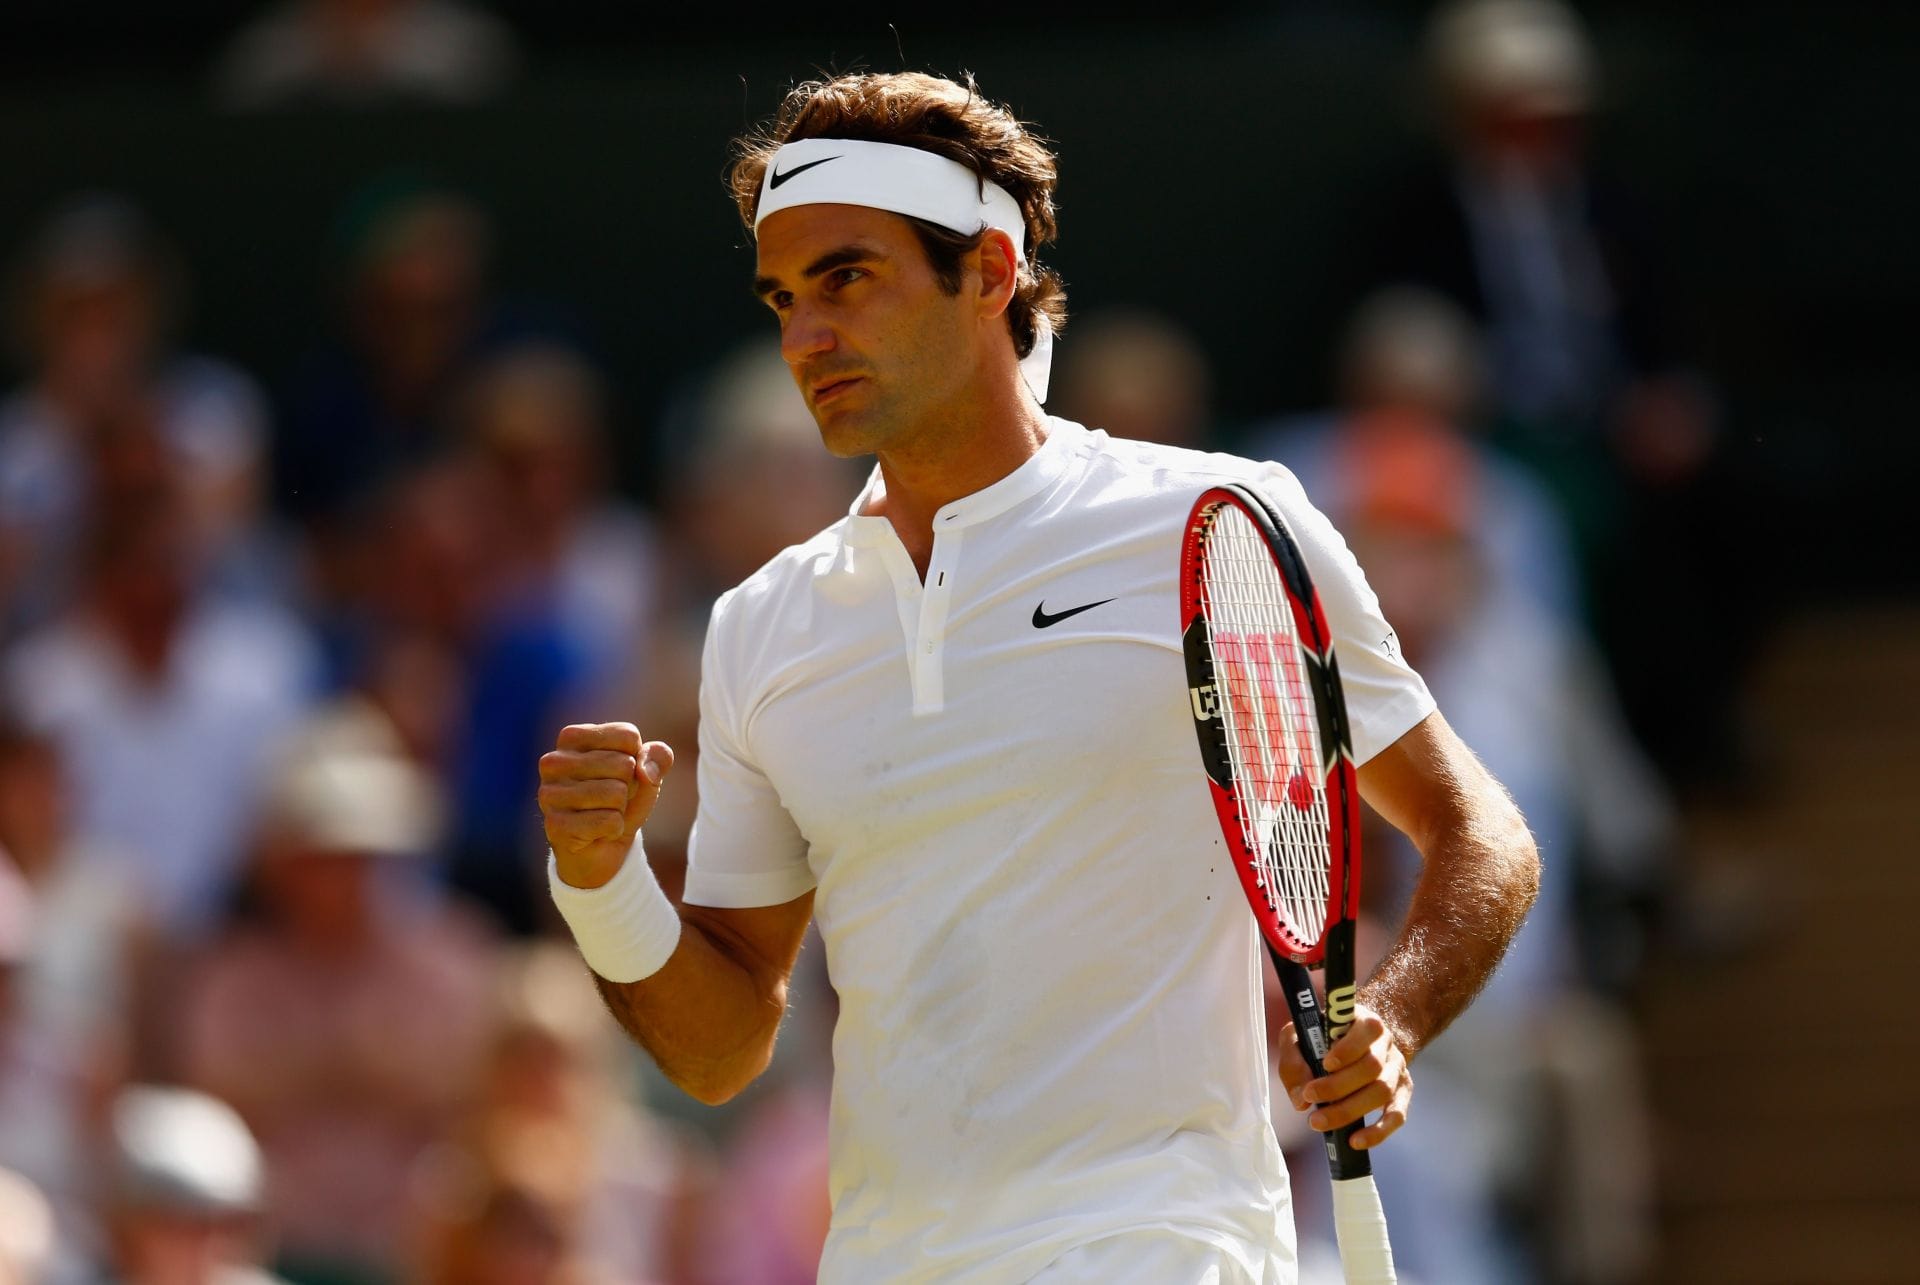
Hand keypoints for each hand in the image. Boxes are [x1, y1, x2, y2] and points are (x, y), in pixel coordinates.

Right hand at [538, 722, 674, 888]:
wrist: (600, 849)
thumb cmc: (620, 801)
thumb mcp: (647, 773)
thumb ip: (659, 757)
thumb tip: (645, 771)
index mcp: (572, 737)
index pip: (627, 735)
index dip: (636, 760)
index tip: (618, 775)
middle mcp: (553, 761)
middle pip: (623, 764)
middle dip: (628, 787)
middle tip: (610, 800)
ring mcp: (549, 794)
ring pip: (616, 793)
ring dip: (620, 810)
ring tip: (602, 814)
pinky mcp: (555, 825)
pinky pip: (609, 821)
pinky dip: (614, 829)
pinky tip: (597, 832)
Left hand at [1276, 1003, 1411, 1149]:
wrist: (1360, 1041)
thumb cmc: (1322, 1038)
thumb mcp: (1300, 1035)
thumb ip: (1293, 1059)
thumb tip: (1301, 1099)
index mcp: (1364, 1020)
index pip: (1367, 1029)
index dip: (1348, 1048)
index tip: (1325, 1064)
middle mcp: (1386, 1043)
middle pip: (1372, 1066)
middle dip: (1338, 1086)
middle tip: (1309, 1098)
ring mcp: (1397, 1068)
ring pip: (1382, 1091)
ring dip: (1349, 1110)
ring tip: (1318, 1122)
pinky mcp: (1402, 1093)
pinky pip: (1397, 1115)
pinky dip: (1378, 1132)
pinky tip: (1355, 1141)